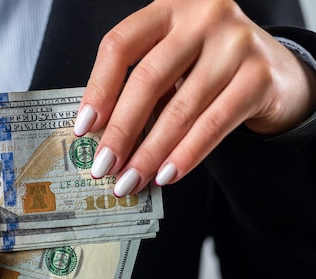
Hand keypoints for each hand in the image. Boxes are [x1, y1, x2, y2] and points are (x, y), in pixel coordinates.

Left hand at [74, 0, 315, 195]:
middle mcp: (202, 16)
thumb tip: (102, 139)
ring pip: (180, 108)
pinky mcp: (259, 76)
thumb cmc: (207, 69)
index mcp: (168, 10)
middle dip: (120, 131)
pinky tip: (166, 175)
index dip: (98, 89)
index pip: (120, 45)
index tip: (83, 129)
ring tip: (130, 180)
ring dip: (149, 153)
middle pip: (147, 80)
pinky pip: (213, 124)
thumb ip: (141, 89)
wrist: (275, 73)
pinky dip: (186, 155)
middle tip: (103, 166)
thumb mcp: (171, 64)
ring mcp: (235, 43)